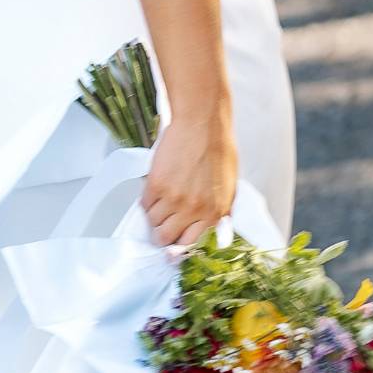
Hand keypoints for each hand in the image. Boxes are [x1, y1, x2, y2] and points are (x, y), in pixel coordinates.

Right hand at [142, 108, 236, 250]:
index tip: (172, 247)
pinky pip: (144, 204)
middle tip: (162, 225)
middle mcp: (193, 210)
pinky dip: (147, 200)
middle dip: (162, 234)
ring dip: (154, 215)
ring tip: (162, 201)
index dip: (178, 248)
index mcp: (214, 213)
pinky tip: (157, 188)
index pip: (190, 246)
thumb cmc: (217, 150)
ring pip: (152, 222)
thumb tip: (208, 231)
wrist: (202, 124)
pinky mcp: (156, 185)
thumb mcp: (228, 188)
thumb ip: (218, 212)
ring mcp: (173, 198)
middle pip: (165, 238)